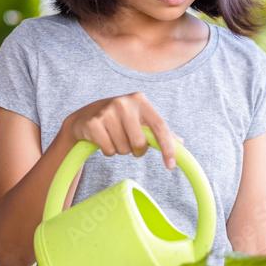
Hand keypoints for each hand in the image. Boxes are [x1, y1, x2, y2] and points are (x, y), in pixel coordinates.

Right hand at [63, 92, 181, 169]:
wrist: (84, 116)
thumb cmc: (119, 119)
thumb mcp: (139, 118)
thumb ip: (158, 130)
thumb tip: (181, 143)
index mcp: (140, 100)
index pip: (160, 126)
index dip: (168, 148)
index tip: (171, 165)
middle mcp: (124, 103)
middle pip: (140, 143)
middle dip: (137, 150)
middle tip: (130, 143)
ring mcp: (107, 112)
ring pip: (123, 149)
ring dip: (121, 150)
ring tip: (114, 138)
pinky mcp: (93, 123)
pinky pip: (109, 150)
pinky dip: (108, 151)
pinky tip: (103, 139)